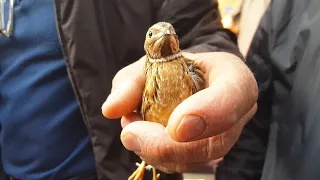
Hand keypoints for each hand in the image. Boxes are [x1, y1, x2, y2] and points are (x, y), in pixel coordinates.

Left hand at [102, 52, 257, 172]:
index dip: (208, 114)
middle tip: (131, 136)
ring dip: (157, 152)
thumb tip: (111, 109)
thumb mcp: (150, 63)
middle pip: (214, 143)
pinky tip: (143, 138)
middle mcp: (237, 112)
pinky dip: (159, 157)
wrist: (190, 77)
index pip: (233, 97)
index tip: (175, 127)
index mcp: (233, 78)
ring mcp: (225, 136)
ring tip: (132, 130)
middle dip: (169, 147)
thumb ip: (131, 82)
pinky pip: (186, 165)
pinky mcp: (209, 152)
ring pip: (197, 160)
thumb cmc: (174, 66)